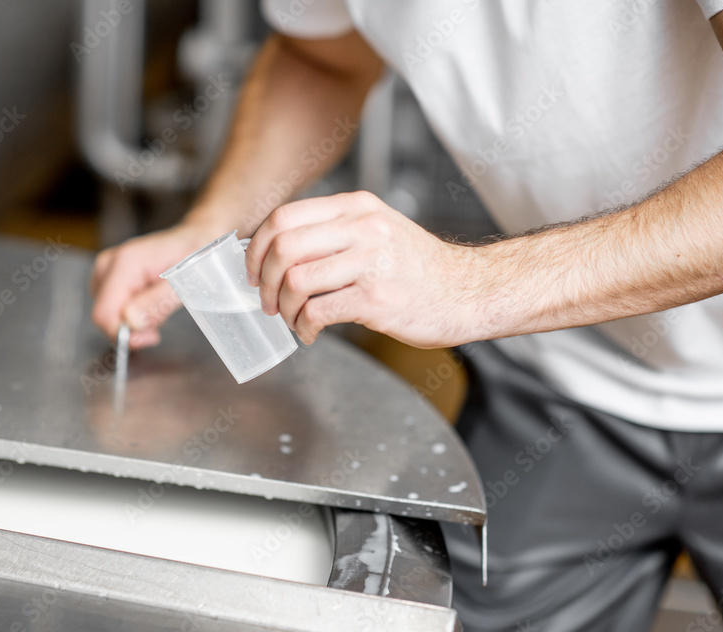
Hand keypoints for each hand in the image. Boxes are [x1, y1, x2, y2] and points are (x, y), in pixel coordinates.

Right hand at [91, 225, 214, 348]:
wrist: (196, 240)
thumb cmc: (194, 259)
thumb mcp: (184, 284)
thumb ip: (156, 304)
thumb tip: (130, 322)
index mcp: (125, 263)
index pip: (104, 313)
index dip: (124, 334)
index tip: (151, 337)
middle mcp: (109, 263)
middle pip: (103, 315)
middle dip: (130, 328)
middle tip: (159, 325)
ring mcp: (106, 269)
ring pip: (107, 314)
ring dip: (133, 321)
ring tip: (158, 307)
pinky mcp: (108, 276)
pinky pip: (112, 307)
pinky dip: (131, 313)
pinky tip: (149, 302)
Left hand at [245, 191, 484, 347]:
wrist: (469, 291)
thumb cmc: (418, 267)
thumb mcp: (377, 229)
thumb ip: (333, 232)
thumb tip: (277, 251)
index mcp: (356, 208)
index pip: (284, 217)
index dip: (256, 248)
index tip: (253, 271)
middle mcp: (362, 229)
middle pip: (283, 248)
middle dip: (263, 282)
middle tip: (267, 301)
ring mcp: (370, 263)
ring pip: (295, 282)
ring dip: (283, 309)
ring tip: (292, 319)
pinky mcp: (376, 300)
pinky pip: (317, 313)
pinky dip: (303, 328)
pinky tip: (309, 333)